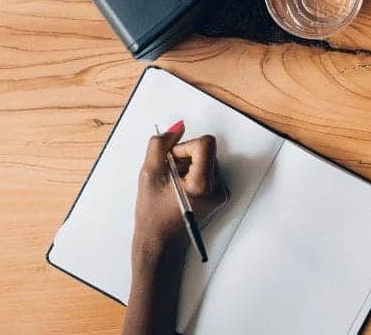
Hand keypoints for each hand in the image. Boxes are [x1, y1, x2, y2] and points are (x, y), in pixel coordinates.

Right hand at [131, 121, 226, 261]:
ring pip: (207, 160)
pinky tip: (180, 189)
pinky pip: (208, 171)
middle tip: (168, 175)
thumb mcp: (148, 174)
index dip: (185, 146)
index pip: (206, 144)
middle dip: (184, 156)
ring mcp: (221, 192)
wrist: (161, 244)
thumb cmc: (152, 214)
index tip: (172, 160)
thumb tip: (178, 127)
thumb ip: (160, 145)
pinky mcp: (220, 195)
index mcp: (203, 185)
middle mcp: (218, 188)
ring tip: (172, 185)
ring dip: (187, 165)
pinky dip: (193, 174)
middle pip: (206, 151)